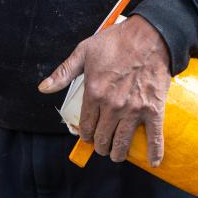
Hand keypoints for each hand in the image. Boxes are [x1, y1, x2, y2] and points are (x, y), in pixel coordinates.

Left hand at [39, 15, 170, 165]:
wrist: (150, 35)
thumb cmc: (117, 41)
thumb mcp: (84, 51)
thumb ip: (64, 72)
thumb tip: (43, 88)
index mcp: (94, 92)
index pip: (85, 126)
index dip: (86, 134)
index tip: (88, 135)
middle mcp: (112, 105)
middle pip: (102, 139)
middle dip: (100, 145)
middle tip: (102, 144)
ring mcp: (133, 110)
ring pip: (122, 144)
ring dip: (118, 153)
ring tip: (117, 153)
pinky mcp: (153, 110)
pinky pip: (154, 137)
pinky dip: (154, 153)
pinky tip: (153, 162)